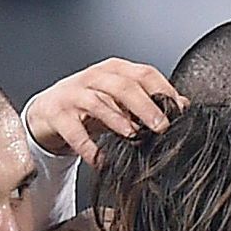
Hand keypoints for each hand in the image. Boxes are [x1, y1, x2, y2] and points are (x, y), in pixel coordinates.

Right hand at [24, 57, 183, 164]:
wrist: (48, 113)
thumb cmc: (89, 106)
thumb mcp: (121, 101)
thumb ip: (149, 102)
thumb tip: (182, 107)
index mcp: (115, 70)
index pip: (144, 74)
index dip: (163, 91)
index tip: (177, 112)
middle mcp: (95, 78)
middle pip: (123, 86)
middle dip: (145, 106)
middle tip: (161, 127)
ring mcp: (74, 94)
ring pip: (98, 102)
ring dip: (117, 120)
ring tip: (132, 136)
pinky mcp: (57, 114)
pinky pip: (74, 131)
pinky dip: (89, 148)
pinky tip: (101, 160)